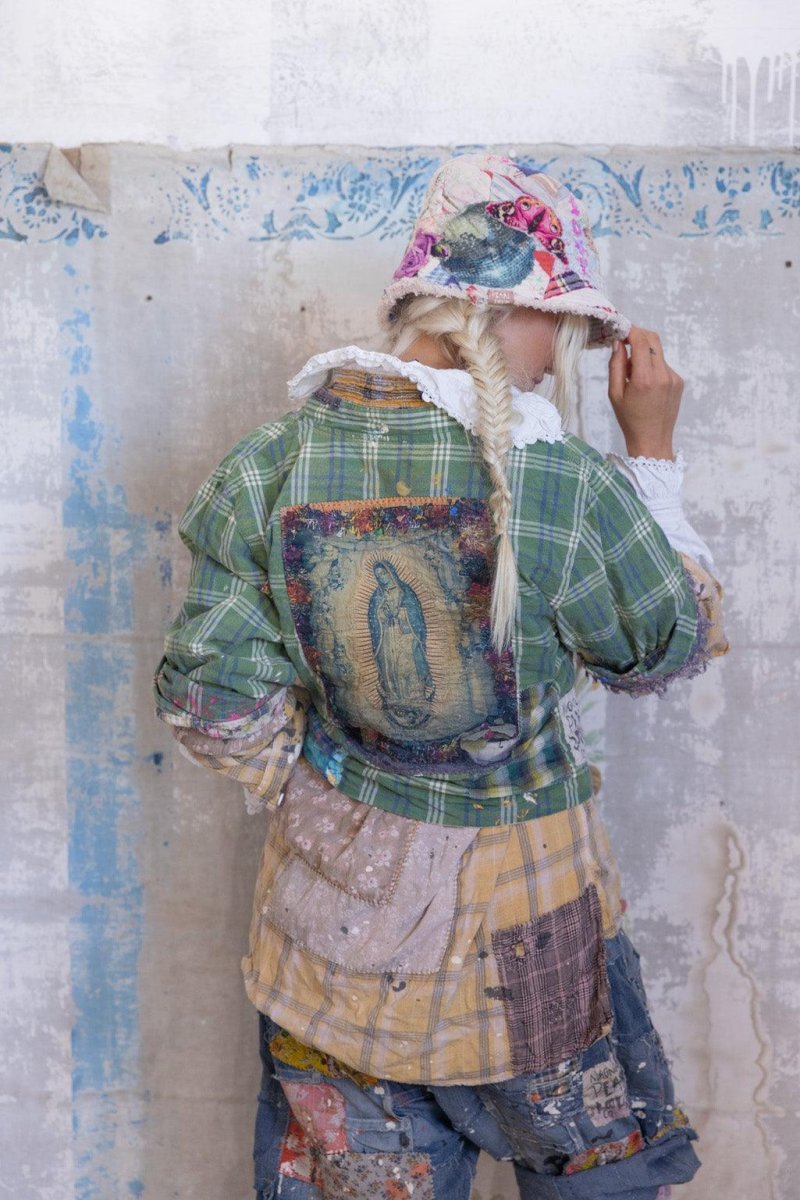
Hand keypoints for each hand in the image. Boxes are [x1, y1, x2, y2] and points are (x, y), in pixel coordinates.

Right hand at [608, 326, 682, 458]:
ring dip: (644, 354)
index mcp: (644, 379)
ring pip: (657, 353)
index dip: (630, 330)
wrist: (653, 440)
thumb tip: (618, 343)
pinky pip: (663, 365)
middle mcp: (663, 375)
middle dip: (638, 335)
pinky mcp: (679, 382)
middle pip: (653, 339)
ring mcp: (674, 378)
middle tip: (625, 342)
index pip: (641, 340)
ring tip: (633, 375)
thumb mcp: (614, 393)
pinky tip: (646, 386)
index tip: (620, 330)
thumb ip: (615, 365)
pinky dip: (652, 367)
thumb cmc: (629, 419)